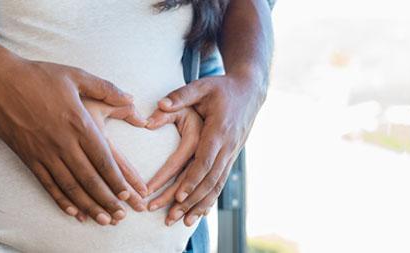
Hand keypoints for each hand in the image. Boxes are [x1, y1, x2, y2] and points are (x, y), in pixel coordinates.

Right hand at [0, 59, 144, 225]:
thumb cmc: (39, 76)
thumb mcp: (77, 76)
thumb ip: (107, 89)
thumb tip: (131, 99)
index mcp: (79, 123)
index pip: (103, 159)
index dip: (117, 179)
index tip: (128, 193)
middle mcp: (63, 142)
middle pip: (89, 178)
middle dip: (107, 199)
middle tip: (121, 215)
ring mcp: (44, 152)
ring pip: (70, 186)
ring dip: (88, 205)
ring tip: (103, 219)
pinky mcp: (28, 157)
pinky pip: (47, 184)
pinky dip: (61, 200)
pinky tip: (73, 211)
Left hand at [155, 74, 265, 225]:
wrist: (250, 91)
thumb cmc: (222, 88)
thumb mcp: (201, 86)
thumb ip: (180, 96)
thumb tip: (159, 105)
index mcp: (219, 129)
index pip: (205, 160)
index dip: (192, 179)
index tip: (179, 195)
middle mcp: (228, 145)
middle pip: (210, 179)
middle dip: (191, 200)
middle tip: (172, 215)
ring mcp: (232, 153)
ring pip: (217, 185)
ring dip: (201, 205)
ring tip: (183, 222)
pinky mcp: (231, 157)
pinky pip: (221, 182)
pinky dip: (210, 199)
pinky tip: (199, 214)